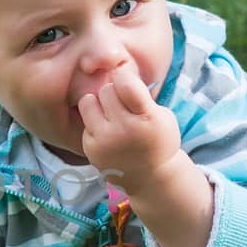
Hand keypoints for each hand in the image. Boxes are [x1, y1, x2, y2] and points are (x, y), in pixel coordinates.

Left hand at [78, 63, 182, 191]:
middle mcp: (125, 130)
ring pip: (88, 101)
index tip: (126, 80)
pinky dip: (94, 122)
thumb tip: (116, 69)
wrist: (150, 177)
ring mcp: (105, 141)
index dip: (124, 76)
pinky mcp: (90, 148)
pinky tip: (107, 132)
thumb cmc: (157, 139)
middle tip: (121, 102)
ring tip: (109, 113)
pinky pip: (85, 121)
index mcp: (147, 118)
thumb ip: (141, 95)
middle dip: (112, 91)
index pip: (126, 83)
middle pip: (105, 90)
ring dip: (98, 103)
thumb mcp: (161, 115)